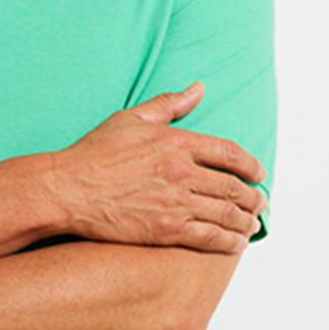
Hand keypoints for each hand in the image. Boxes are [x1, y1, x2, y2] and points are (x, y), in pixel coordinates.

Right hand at [50, 82, 266, 252]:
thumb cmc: (95, 152)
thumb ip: (169, 103)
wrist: (69, 188)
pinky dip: (230, 242)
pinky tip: (234, 241)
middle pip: (234, 187)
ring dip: (246, 221)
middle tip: (259, 202)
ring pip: (227, 214)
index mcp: (174, 141)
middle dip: (254, 197)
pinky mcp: (167, 230)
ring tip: (249, 223)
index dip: (250, 164)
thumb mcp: (130, 118)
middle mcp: (180, 171)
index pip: (229, 152)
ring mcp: (175, 202)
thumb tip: (198, 88)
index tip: (258, 172)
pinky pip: (211, 238)